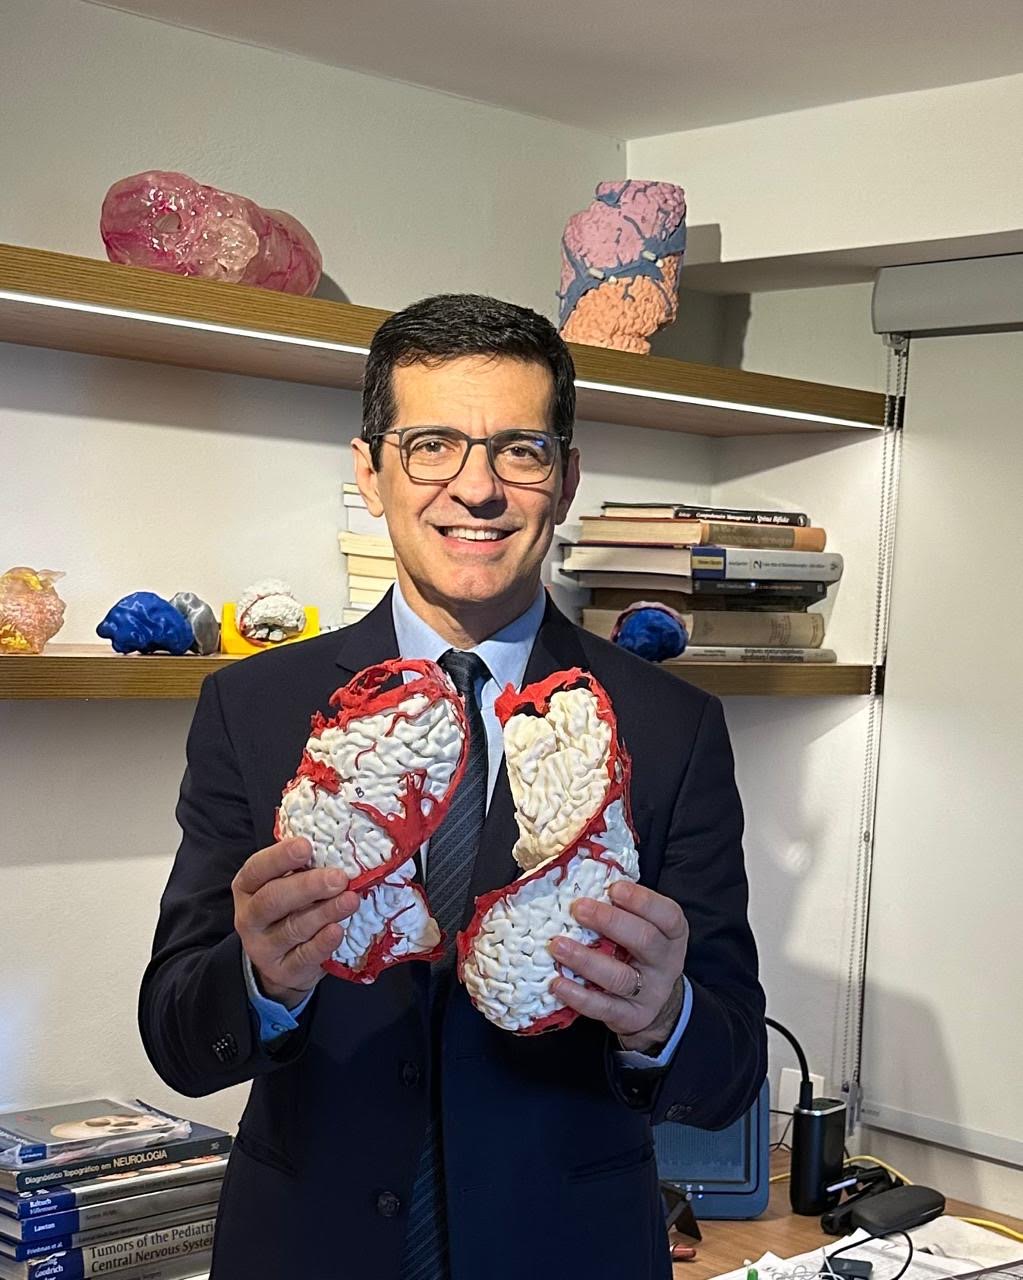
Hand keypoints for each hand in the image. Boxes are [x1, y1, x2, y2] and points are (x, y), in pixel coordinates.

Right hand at [232, 837, 360, 1008]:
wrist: (280, 961)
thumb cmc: (289, 908)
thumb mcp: (285, 884)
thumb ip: (302, 868)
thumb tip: (337, 847)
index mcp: (247, 887)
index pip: (257, 869)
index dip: (280, 857)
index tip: (306, 846)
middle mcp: (249, 917)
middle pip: (272, 900)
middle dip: (308, 887)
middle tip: (339, 878)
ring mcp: (263, 947)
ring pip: (292, 928)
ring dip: (323, 913)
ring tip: (350, 900)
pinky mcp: (283, 971)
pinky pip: (304, 957)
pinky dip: (322, 944)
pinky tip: (338, 930)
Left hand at [548, 881, 688, 1052]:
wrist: (654, 1002)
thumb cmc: (639, 951)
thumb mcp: (644, 926)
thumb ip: (623, 906)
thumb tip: (583, 875)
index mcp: (672, 934)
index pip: (667, 915)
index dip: (641, 900)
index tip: (613, 888)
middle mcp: (665, 962)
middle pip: (644, 940)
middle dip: (609, 921)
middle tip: (578, 909)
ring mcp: (650, 992)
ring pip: (620, 976)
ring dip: (585, 959)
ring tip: (557, 945)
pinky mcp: (631, 1017)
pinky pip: (604, 1007)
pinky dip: (578, 996)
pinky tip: (557, 983)